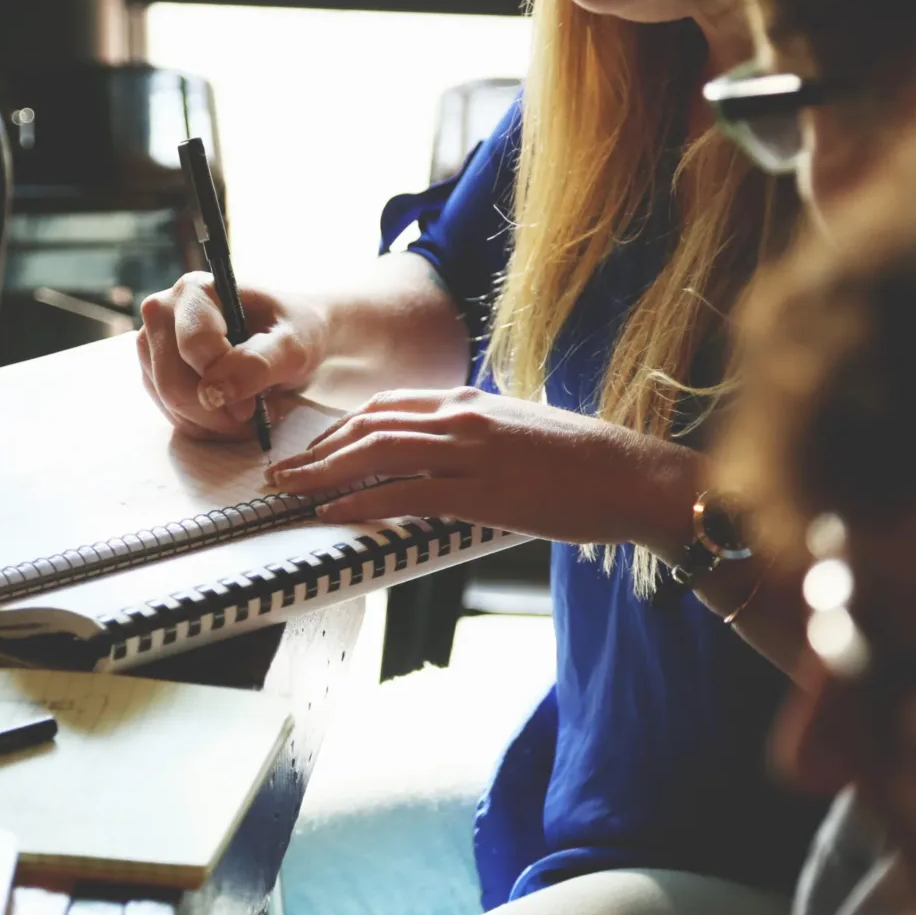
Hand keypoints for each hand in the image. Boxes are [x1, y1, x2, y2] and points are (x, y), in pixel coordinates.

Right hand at [135, 273, 329, 440]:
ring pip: (170, 404)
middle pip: (173, 383)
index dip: (225, 382)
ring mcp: (152, 345)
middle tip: (254, 414)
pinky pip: (172, 415)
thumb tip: (214, 392)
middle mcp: (163, 312)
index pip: (194, 346)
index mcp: (195, 290)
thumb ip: (258, 363)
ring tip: (248, 410)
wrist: (289, 338)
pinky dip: (205, 426)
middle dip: (217, 411)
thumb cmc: (294, 331)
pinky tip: (231, 413)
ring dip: (214, 422)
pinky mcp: (154, 374)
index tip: (256, 403)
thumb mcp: (293, 345)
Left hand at [264, 387, 700, 546]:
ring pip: (376, 453)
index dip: (341, 428)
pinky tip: (332, 513)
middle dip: (318, 449)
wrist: (633, 475)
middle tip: (282, 472)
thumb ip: (476, 437)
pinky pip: (404, 493)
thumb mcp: (519, 432)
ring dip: (323, 473)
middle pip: (369, 425)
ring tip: (290, 491)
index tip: (314, 448)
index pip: (387, 406)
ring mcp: (470, 451)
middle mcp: (463, 417)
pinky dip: (360, 502)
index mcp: (470, 401)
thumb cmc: (584, 463)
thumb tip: (443, 456)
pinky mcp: (481, 490)